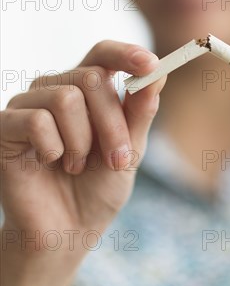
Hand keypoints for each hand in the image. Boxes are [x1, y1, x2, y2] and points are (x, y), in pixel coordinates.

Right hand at [0, 40, 166, 250]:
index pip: (103, 53)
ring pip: (66, 98)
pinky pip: (37, 121)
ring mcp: (29, 104)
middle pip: (91, 78)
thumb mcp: (129, 149)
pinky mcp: (5, 125)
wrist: (66, 231)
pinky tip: (51, 163)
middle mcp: (57, 87)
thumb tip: (159, 73)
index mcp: (88, 89)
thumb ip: (140, 112)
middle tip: (117, 159)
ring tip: (77, 166)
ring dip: (82, 142)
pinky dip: (54, 149)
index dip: (127, 54)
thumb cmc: (98, 187)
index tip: (150, 64)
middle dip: (112, 123)